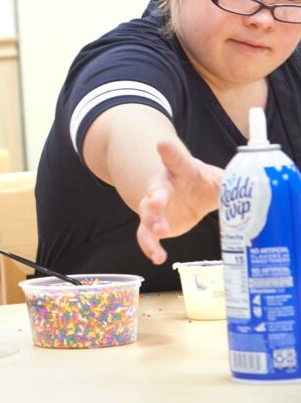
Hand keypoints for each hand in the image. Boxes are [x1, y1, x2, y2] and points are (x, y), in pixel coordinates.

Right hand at [136, 139, 221, 264]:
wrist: (187, 194)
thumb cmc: (202, 182)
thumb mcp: (220, 180)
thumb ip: (232, 183)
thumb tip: (256, 187)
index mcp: (179, 171)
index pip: (175, 160)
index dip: (169, 152)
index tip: (162, 144)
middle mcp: (163, 187)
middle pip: (156, 191)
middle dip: (154, 198)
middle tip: (156, 203)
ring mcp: (155, 207)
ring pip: (146, 215)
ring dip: (152, 223)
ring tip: (160, 233)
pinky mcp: (153, 225)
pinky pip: (146, 235)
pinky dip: (149, 246)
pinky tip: (158, 257)